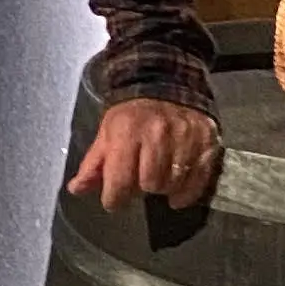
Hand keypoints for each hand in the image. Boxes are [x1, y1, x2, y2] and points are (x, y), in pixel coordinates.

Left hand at [67, 98, 220, 214]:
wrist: (165, 86)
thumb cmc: (130, 116)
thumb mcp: (105, 134)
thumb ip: (92, 165)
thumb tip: (76, 189)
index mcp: (127, 132)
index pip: (120, 180)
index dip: (114, 198)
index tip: (113, 200)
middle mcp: (159, 133)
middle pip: (149, 185)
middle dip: (139, 189)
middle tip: (137, 180)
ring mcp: (187, 137)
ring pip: (173, 184)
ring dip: (162, 188)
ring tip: (156, 176)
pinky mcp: (208, 142)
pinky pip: (198, 181)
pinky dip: (186, 192)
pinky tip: (176, 191)